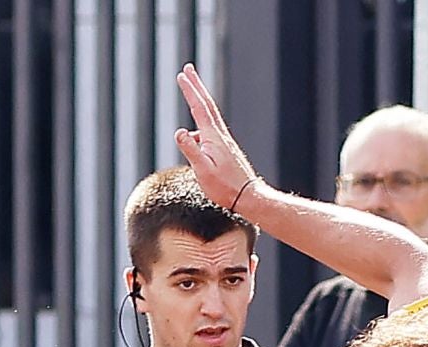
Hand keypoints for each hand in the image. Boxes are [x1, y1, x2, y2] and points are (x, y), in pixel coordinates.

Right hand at [172, 63, 260, 211]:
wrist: (248, 196)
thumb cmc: (224, 187)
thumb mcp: (203, 170)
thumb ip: (191, 150)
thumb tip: (179, 131)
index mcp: (213, 137)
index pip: (199, 108)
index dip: (190, 90)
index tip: (181, 75)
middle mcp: (220, 135)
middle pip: (207, 104)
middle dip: (197, 85)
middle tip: (188, 69)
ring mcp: (224, 141)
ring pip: (209, 116)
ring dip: (199, 102)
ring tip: (191, 94)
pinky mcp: (226, 149)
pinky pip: (209, 132)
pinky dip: (200, 127)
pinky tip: (194, 139)